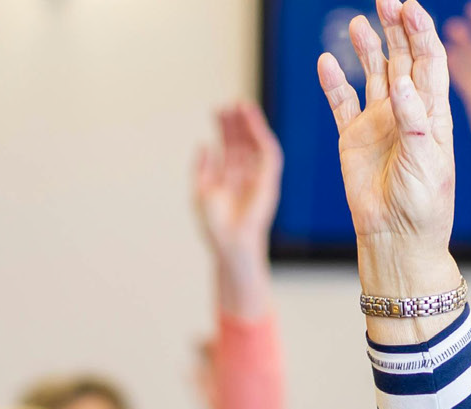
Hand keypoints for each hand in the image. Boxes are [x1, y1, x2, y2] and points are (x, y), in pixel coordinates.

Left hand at [194, 102, 281, 284]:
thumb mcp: (201, 191)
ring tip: (241, 106)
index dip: (224, 128)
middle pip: (242, 141)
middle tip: (228, 104)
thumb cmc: (214, 224)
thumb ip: (202, 167)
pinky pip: (269, 153)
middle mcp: (245, 174)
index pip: (229, 146)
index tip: (217, 110)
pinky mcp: (270, 180)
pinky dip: (262, 135)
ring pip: (256, 143)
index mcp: (229, 177)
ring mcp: (258, 176)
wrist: (229, 243)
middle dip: (236, 122)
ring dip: (250, 124)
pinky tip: (252, 122)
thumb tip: (204, 143)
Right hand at [318, 0, 460, 295]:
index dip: (421, 33)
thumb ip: (415, 122)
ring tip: (358, 22)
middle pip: (402, 58)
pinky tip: (327, 61)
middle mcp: (407, 111)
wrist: (397, 239)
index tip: (411, 9)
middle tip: (385, 1)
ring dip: (367, 47)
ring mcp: (379, 122)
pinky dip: (333, 81)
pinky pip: (341, 102)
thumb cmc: (424, 207)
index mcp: (433, 114)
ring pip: (372, 73)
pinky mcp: (353, 138)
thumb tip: (400, 83)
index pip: (429, 63)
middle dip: (396, 28)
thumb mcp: (428, 163)